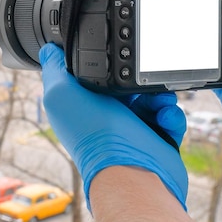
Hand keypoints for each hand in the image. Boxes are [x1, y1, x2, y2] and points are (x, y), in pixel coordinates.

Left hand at [39, 43, 188, 209]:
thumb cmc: (96, 137)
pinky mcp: (156, 137)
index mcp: (83, 103)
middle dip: (139, 77)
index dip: (107, 62)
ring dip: (159, 94)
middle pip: (128, 81)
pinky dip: (171, 113)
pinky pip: (169, 114)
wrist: (133, 173)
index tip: (117, 57)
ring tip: (159, 102)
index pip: (96, 73)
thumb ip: (54, 68)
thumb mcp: (60, 94)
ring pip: (152, 95)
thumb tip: (50, 48)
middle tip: (143, 81)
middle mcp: (106, 114)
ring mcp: (132, 126)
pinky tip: (165, 118)